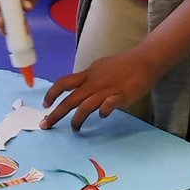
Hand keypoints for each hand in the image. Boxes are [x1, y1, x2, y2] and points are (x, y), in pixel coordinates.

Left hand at [40, 51, 157, 130]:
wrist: (144, 60)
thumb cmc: (122, 65)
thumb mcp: (99, 67)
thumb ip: (88, 78)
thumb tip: (78, 86)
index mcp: (87, 75)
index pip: (64, 83)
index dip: (52, 93)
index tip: (45, 105)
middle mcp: (93, 83)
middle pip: (70, 99)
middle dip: (56, 113)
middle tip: (45, 125)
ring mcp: (107, 89)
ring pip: (86, 105)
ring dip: (77, 119)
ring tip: (74, 129)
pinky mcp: (122, 95)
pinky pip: (110, 104)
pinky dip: (104, 110)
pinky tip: (102, 116)